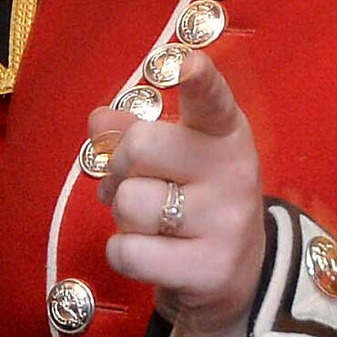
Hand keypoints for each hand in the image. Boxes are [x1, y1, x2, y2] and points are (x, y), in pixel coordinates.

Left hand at [89, 51, 266, 336]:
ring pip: (128, 202)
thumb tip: (99, 120)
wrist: (237, 273)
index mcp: (224, 132)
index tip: (185, 63)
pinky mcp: (209, 268)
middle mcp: (233, 171)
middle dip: (119, 166)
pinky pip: (127, 251)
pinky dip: (122, 252)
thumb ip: (133, 130)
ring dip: (122, 214)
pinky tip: (149, 252)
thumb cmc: (195, 197)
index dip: (196, 78)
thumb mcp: (177, 155)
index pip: (211, 98)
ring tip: (146, 221)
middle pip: (141, 145)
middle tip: (132, 181)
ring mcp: (224, 222)